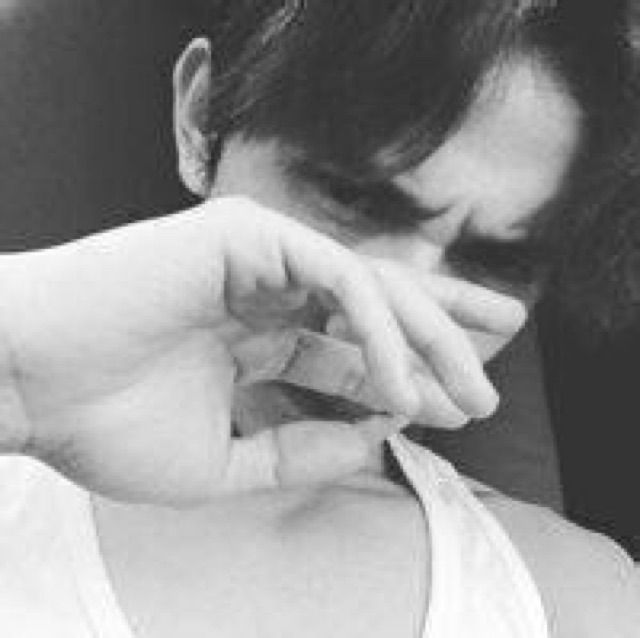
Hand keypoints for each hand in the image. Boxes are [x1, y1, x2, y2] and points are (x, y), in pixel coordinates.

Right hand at [0, 196, 524, 503]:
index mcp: (257, 338)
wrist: (27, 385)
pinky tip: (405, 386)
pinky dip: (376, 331)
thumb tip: (372, 443)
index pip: (349, 348)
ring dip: (428, 337)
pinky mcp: (246, 234)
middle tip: (495, 373)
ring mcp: (257, 259)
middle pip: (376, 306)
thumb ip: (299, 453)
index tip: (452, 405)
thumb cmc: (105, 425)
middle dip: (442, 335)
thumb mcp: (226, 462)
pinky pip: (337, 280)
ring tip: (477, 391)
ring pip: (370, 289)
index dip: (404, 375)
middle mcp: (265, 292)